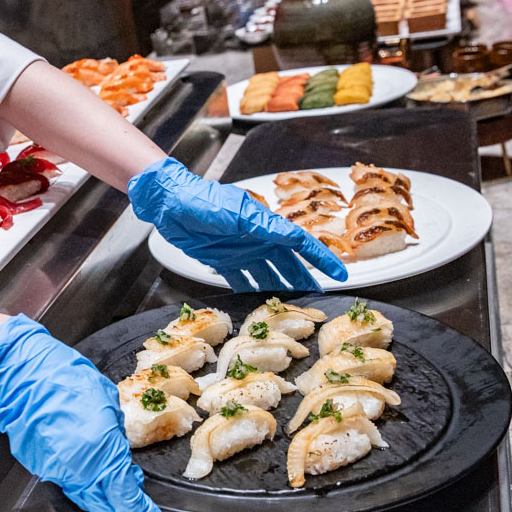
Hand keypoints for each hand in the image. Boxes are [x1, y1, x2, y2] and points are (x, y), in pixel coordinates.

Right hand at [0, 315, 163, 511]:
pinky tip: (83, 466)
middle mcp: (80, 471)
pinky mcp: (40, 467)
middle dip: (121, 508)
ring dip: (99, 495)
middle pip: (105, 507)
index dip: (141, 511)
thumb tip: (118, 456)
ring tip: (108, 481)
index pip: (126, 497)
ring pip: (84, 497)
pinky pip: (65, 482)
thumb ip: (115, 439)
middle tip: (132, 500)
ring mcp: (57, 472)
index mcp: (104, 454)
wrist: (25, 376)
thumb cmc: (67, 381)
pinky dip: (78, 480)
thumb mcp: (108, 406)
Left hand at [128, 158, 347, 290]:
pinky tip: (260, 306)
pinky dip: (251, 293)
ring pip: (268, 276)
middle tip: (318, 302)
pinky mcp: (224, 262)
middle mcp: (259, 240)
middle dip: (304, 282)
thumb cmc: (204, 201)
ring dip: (280, 291)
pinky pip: (243, 281)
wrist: (171, 204)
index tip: (341, 275)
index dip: (322, 259)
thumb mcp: (237, 213)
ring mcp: (243, 252)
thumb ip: (264, 227)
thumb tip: (293, 237)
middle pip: (289, 265)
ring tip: (293, 310)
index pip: (302, 244)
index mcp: (266, 226)